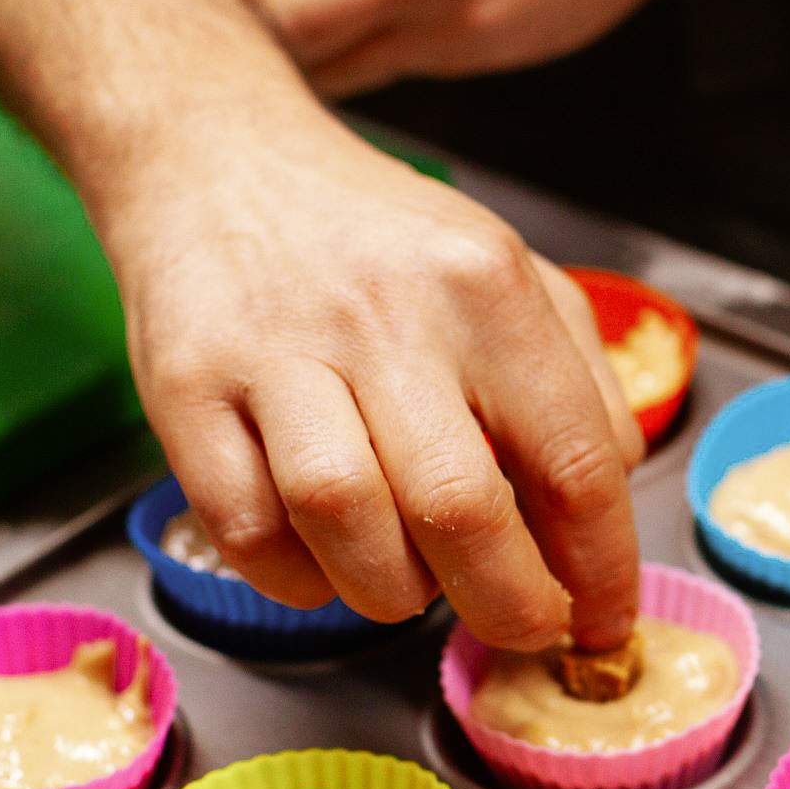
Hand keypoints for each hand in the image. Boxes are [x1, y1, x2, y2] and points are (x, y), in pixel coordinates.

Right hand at [99, 110, 644, 650]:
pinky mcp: (184, 391)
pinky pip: (247, 530)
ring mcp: (275, 352)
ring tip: (413, 585)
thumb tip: (603, 510)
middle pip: (461, 508)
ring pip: (345, 523)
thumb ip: (578, 384)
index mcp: (484, 286)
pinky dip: (298, 577)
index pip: (573, 459)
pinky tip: (327, 560)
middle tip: (520, 627)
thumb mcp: (509, 275)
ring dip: (392, 593)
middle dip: (507, 604)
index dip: (601, 568)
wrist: (216, 160)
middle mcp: (384, 315)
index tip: (604, 624)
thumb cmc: (374, 241)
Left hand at [201, 0, 761, 96]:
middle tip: (175, 32)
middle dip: (216, 30)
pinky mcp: (478, 62)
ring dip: (275, 66)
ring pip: (321, 69)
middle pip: (268, 23)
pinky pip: (380, 76)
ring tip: (235, 62)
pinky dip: (342, 65)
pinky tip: (326, 58)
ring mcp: (454, 22)